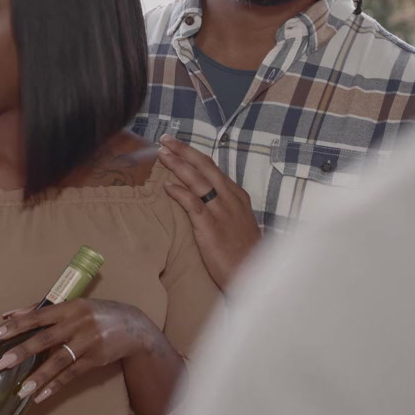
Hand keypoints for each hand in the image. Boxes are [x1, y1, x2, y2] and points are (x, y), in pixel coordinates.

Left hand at [0, 299, 169, 404]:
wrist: (133, 326)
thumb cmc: (94, 313)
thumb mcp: (71, 306)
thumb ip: (39, 310)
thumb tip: (9, 314)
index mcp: (67, 307)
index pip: (36, 317)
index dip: (15, 326)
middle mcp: (77, 323)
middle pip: (45, 338)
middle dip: (21, 351)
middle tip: (1, 363)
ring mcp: (87, 342)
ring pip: (59, 361)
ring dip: (38, 376)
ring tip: (21, 389)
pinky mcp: (95, 359)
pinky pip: (72, 374)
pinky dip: (56, 385)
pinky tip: (40, 395)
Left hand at [158, 134, 261, 289]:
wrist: (252, 275)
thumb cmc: (243, 252)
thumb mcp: (238, 222)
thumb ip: (223, 206)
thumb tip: (204, 195)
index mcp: (237, 196)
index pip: (213, 168)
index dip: (193, 154)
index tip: (177, 145)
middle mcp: (231, 199)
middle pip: (205, 167)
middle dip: (183, 150)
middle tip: (165, 139)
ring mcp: (221, 212)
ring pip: (198, 180)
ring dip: (178, 165)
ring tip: (162, 154)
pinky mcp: (211, 227)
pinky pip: (193, 204)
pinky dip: (179, 192)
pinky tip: (166, 186)